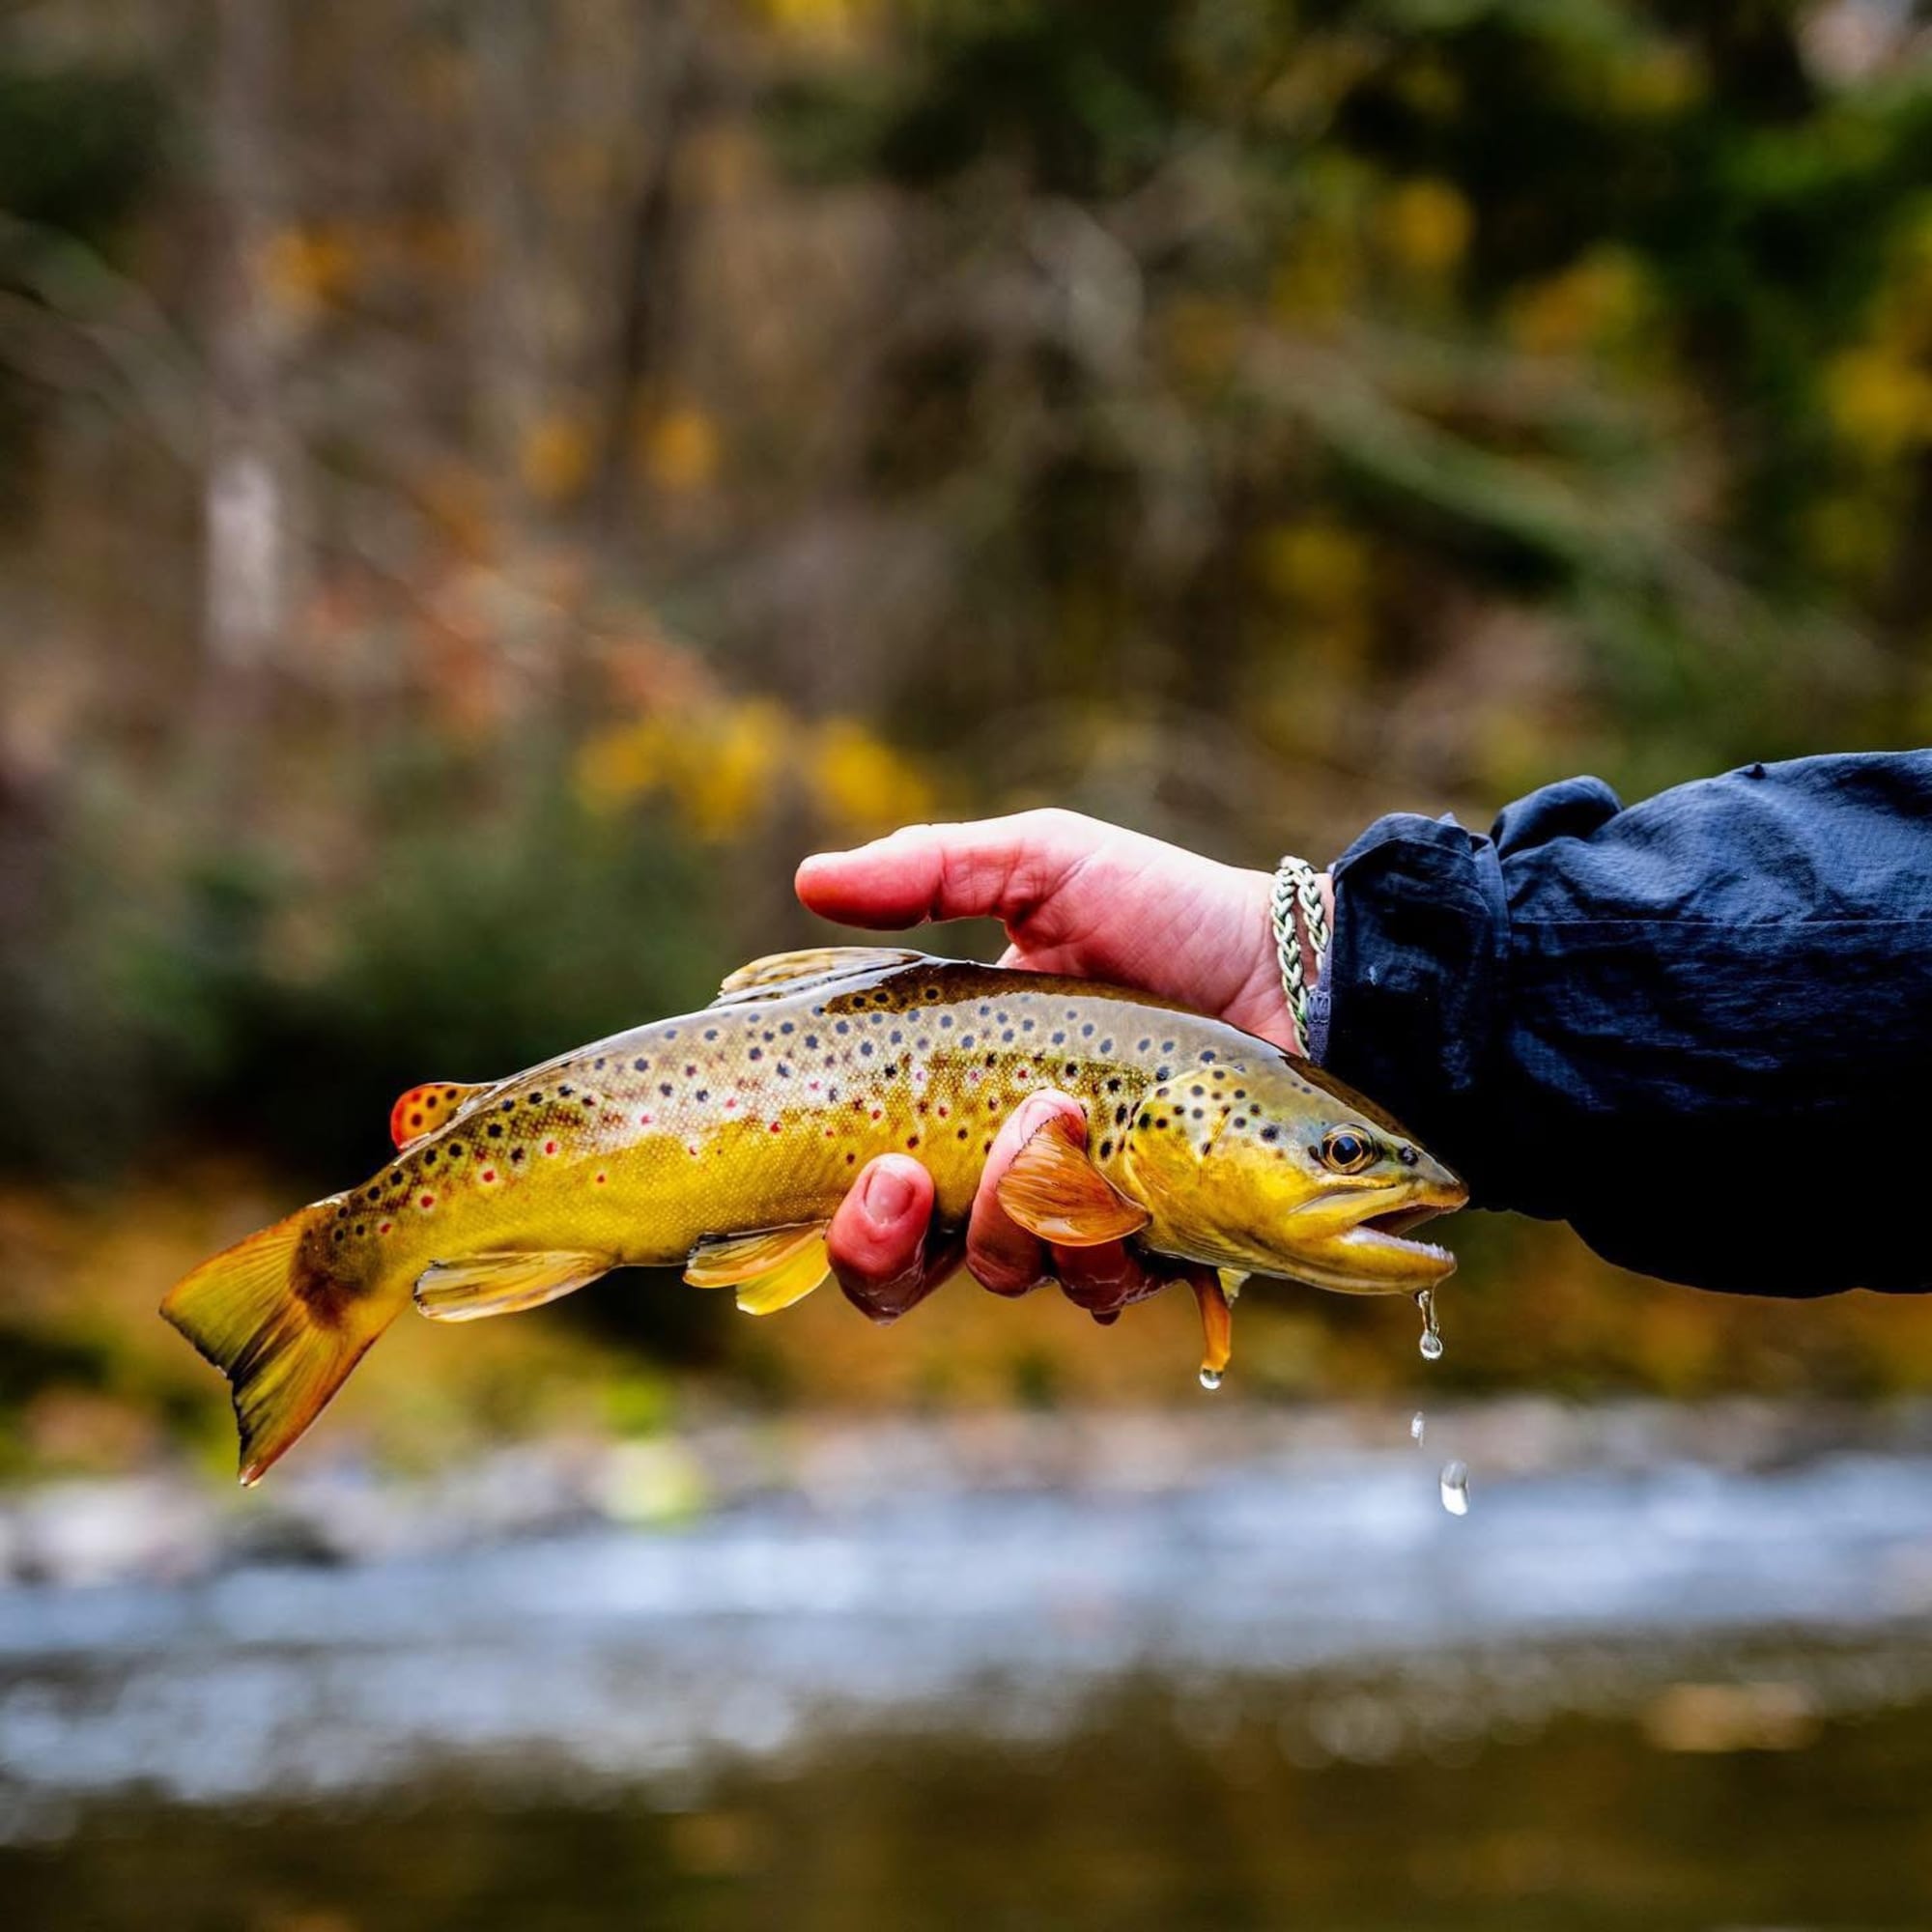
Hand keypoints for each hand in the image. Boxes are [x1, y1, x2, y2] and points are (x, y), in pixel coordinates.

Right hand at [797, 810, 1318, 1321]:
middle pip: (903, 1273)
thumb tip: (808, 879)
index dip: (846, 1219)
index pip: (862, 1197)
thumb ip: (931, 871)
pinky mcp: (1157, 1244)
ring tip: (1059, 1116)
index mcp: (950, 1100)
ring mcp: (1079, 1216)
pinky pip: (1105, 1289)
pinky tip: (1122, 1181)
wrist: (1295, 964)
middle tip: (909, 1174)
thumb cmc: (1166, 911)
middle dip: (889, 1245)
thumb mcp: (1042, 866)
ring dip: (1011, 1213)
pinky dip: (1102, 1248)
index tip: (872, 1165)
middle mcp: (1000, 1175)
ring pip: (1006, 1275)